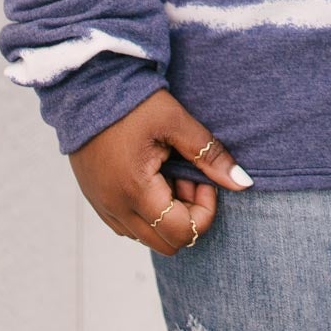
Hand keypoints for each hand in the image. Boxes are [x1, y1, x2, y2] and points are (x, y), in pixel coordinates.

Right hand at [68, 90, 252, 254]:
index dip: (204, 210)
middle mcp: (115, 207)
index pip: (182, 232)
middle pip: (166, 243)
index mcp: (135, 190)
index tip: (202, 177)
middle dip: (187, 215)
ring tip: (168, 173)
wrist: (87, 86)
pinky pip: (128, 225)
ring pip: (147, 236)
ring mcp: (103, 206)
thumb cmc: (133, 101)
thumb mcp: (176, 122)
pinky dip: (148, 211)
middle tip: (188, 177)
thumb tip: (243, 183)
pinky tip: (151, 176)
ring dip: (167, 214)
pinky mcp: (96, 200)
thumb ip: (209, 155)